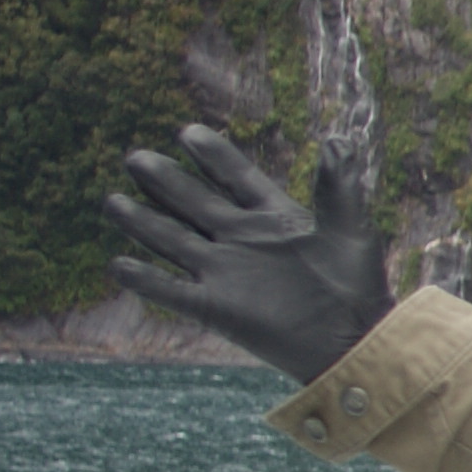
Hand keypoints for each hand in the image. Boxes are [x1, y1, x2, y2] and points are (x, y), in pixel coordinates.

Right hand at [104, 127, 395, 384]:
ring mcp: (226, 273)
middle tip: (135, 157)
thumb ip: (338, 187)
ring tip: (112, 201)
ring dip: (143, 223)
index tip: (187, 132)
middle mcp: (242, 239)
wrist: (354, 339)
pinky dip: (146, 280)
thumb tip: (337, 140)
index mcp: (274, 217)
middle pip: (195, 203)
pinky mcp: (216, 308)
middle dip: (165, 181)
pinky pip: (173, 292)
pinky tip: (117, 265)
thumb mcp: (351, 229)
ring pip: (175, 241)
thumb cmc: (358, 284)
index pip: (236, 178)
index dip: (214, 156)